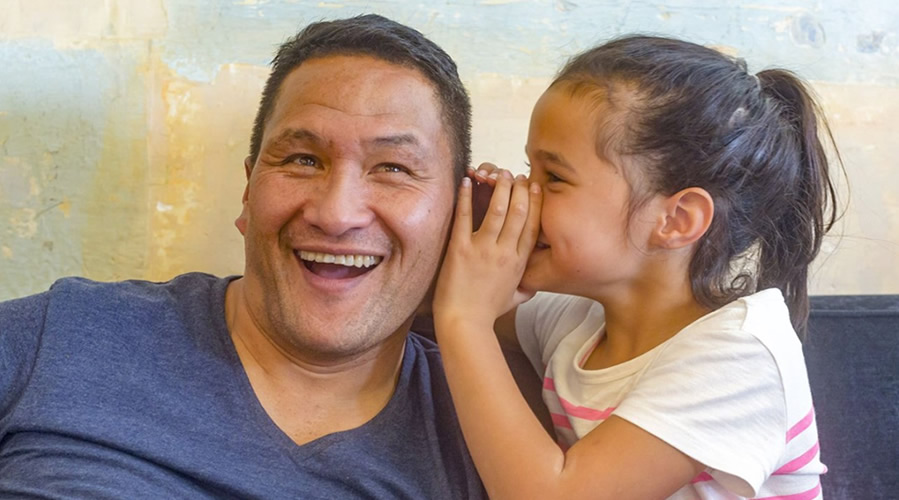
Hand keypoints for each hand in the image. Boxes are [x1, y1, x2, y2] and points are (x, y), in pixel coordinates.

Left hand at [434, 168, 541, 329]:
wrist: (465, 324)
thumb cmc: (487, 313)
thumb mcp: (514, 299)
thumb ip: (527, 288)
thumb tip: (534, 285)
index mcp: (519, 262)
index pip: (534, 224)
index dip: (536, 202)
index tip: (534, 186)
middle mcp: (505, 252)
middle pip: (519, 211)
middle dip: (519, 188)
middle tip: (515, 174)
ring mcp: (483, 250)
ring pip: (497, 210)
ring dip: (498, 188)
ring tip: (497, 172)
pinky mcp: (460, 250)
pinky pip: (464, 217)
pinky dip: (465, 197)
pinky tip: (466, 181)